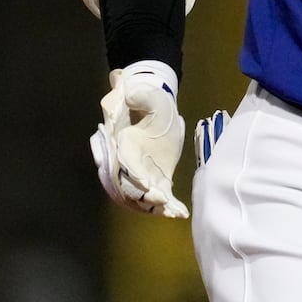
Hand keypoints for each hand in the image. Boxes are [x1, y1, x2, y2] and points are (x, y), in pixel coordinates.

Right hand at [89, 62, 188, 218]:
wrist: (159, 109)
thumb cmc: (152, 102)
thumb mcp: (148, 96)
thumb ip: (137, 95)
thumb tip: (124, 88)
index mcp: (122, 144)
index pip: (122, 164)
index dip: (132, 175)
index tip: (146, 183)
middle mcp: (127, 163)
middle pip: (128, 186)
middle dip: (143, 195)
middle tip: (159, 199)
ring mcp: (140, 173)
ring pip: (141, 196)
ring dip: (154, 205)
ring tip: (170, 210)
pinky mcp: (155, 179)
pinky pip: (158, 196)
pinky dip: (167, 206)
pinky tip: (180, 212)